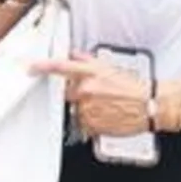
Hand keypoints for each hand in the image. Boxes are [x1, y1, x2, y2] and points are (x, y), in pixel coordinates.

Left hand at [31, 52, 148, 136]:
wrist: (150, 105)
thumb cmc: (135, 87)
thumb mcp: (112, 67)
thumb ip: (89, 61)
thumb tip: (76, 56)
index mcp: (91, 73)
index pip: (61, 67)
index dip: (42, 67)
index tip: (30, 68)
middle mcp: (87, 90)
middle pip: (67, 93)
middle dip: (77, 93)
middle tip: (96, 94)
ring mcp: (88, 109)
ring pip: (76, 109)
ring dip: (86, 108)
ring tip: (106, 106)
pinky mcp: (92, 125)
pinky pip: (84, 124)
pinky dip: (92, 121)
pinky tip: (107, 115)